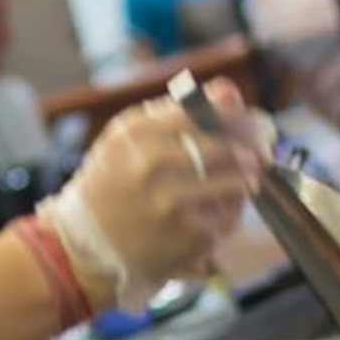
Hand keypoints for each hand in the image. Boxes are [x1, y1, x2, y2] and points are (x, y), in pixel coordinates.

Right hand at [37, 78, 268, 310]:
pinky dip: (230, 215)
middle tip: (257, 153)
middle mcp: (150, 165)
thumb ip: (175, 112)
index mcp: (134, 133)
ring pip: (234, 183)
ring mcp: (169, 203)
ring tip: (243, 181)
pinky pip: (227, 219)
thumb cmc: (109, 187)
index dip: (231, 115)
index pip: (202, 112)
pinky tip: (217, 214)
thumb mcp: (126, 141)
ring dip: (244, 182)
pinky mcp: (185, 237)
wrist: (81, 249)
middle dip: (248, 149)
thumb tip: (230, 91)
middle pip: (225, 147)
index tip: (246, 120)